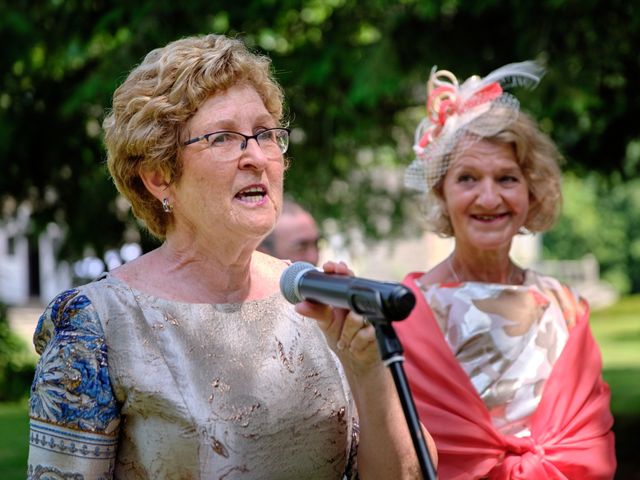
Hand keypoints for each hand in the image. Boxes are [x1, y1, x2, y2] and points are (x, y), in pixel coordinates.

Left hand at [294, 261, 379, 375]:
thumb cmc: (340, 336)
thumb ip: (316, 312)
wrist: (356, 359)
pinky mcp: (380, 332)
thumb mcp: (326, 324)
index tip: (330, 267)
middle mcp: (361, 304)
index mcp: (348, 297)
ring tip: (345, 341)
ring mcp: (372, 317)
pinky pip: (364, 334)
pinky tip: (354, 346)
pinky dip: (356, 343)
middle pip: (352, 300)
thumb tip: (299, 306)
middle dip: (345, 318)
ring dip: (347, 334)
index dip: (339, 270)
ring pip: (356, 319)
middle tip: (341, 326)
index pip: (346, 278)